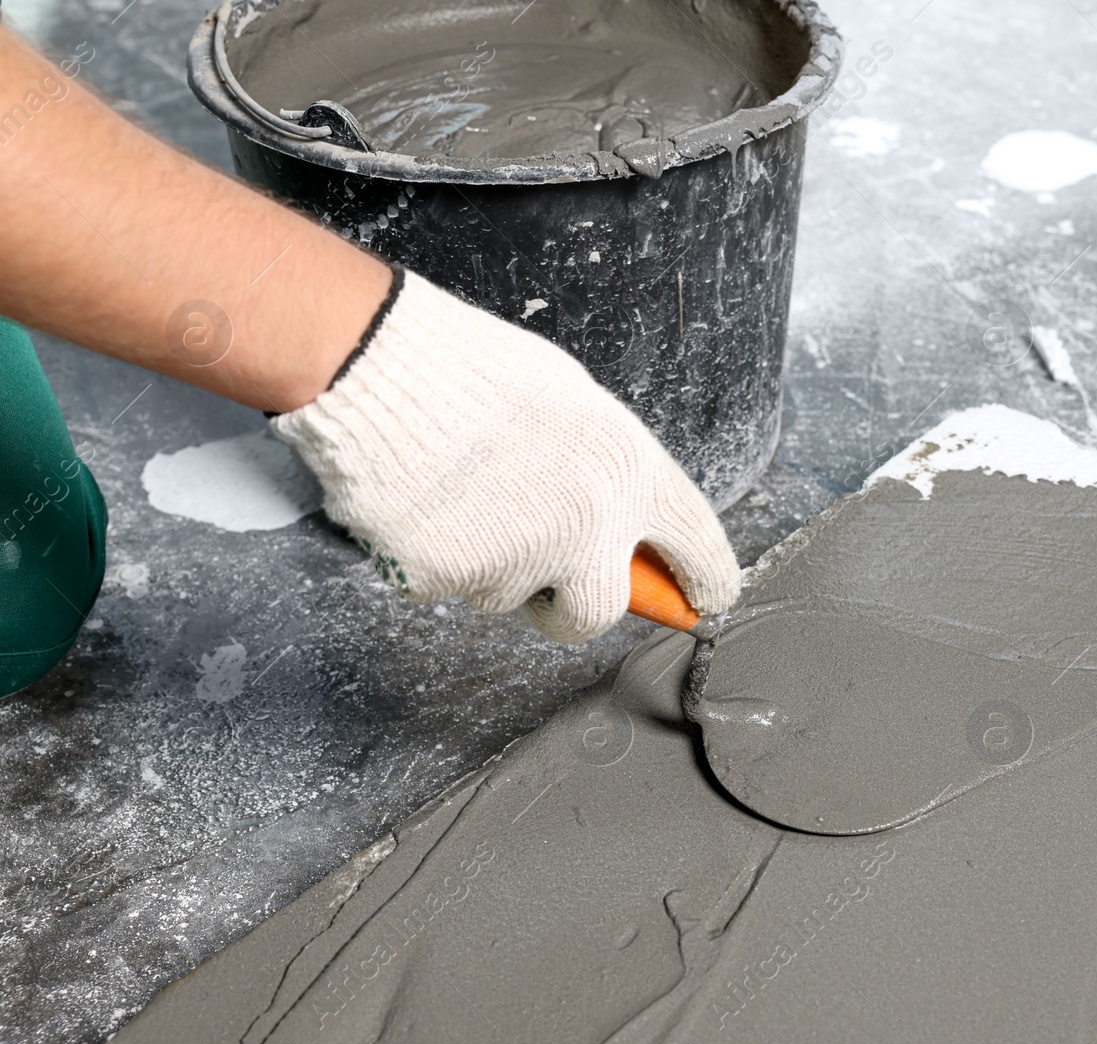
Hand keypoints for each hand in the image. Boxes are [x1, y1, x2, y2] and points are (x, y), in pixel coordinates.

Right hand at [272, 270, 741, 641]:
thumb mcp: (572, 403)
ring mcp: (518, 558)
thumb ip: (605, 471)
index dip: (704, 582)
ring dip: (492, 564)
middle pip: (598, 611)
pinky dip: (433, 559)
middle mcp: (587, 524)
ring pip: (511, 595)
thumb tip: (619, 521)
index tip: (703, 601)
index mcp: (627, 468)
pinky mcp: (451, 578)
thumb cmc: (469, 368)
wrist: (376, 363)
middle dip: (573, 604)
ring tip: (461, 493)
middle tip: (548, 576)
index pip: (695, 544)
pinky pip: (448, 587)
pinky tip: (421, 504)